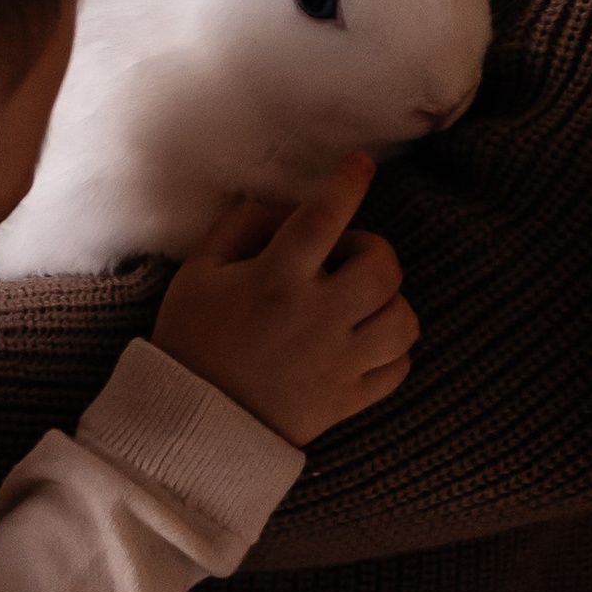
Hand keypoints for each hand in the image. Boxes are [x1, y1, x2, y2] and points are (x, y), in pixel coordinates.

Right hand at [152, 153, 415, 446]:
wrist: (189, 427)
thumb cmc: (192, 340)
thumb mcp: (198, 272)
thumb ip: (241, 226)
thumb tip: (285, 206)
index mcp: (275, 280)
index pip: (324, 216)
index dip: (348, 182)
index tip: (360, 164)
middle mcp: (315, 319)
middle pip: (382, 268)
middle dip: (373, 249)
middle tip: (344, 257)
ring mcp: (337, 364)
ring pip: (403, 320)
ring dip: (389, 301)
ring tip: (359, 302)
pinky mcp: (346, 401)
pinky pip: (398, 368)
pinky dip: (392, 350)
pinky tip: (364, 341)